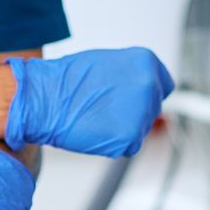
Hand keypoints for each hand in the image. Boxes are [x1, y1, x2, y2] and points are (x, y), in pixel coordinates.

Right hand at [4, 47, 174, 156]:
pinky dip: (114, 143)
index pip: (164, 85)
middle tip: (105, 109)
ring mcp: (142, 113)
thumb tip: (139, 87)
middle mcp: (149, 86)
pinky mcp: (131, 138)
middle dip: (133, 111)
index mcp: (146, 63)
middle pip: (152, 108)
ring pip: (141, 128)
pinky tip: (96, 129)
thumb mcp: (108, 63)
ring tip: (96, 116)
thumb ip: (131, 75)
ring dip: (123, 128)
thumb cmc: (68, 81)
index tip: (134, 98)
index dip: (147, 93)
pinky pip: (129, 146)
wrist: (45, 98)